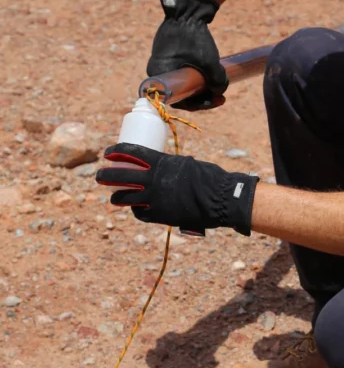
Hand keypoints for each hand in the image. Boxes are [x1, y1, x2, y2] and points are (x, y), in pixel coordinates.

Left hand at [95, 143, 257, 234]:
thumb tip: (159, 169)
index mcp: (160, 163)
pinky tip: (136, 209)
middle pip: (120, 176)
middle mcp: (153, 180)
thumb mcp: (186, 164)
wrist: (220, 198)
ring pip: (125, 198)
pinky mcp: (159, 215)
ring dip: (116, 197)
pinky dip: (137, 210)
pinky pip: (141, 213)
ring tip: (114, 197)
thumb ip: (169, 167)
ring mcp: (154, 199)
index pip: (130, 153)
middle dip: (105, 176)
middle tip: (100, 176)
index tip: (107, 152)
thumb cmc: (208, 177)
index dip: (115, 151)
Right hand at [147, 0, 228, 110]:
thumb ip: (218, 81)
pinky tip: (212, 79)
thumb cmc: (194, 37)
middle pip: (181, 93)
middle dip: (202, 97)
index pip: (178, 100)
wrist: (187, 10)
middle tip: (221, 97)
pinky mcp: (169, 57)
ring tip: (219, 89)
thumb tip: (219, 92)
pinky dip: (197, 78)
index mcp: (158, 75)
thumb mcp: (209, 62)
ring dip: (201, 88)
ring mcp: (162, 63)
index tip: (215, 101)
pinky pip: (182, 74)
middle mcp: (156, 72)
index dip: (198, 105)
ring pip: (183, 84)